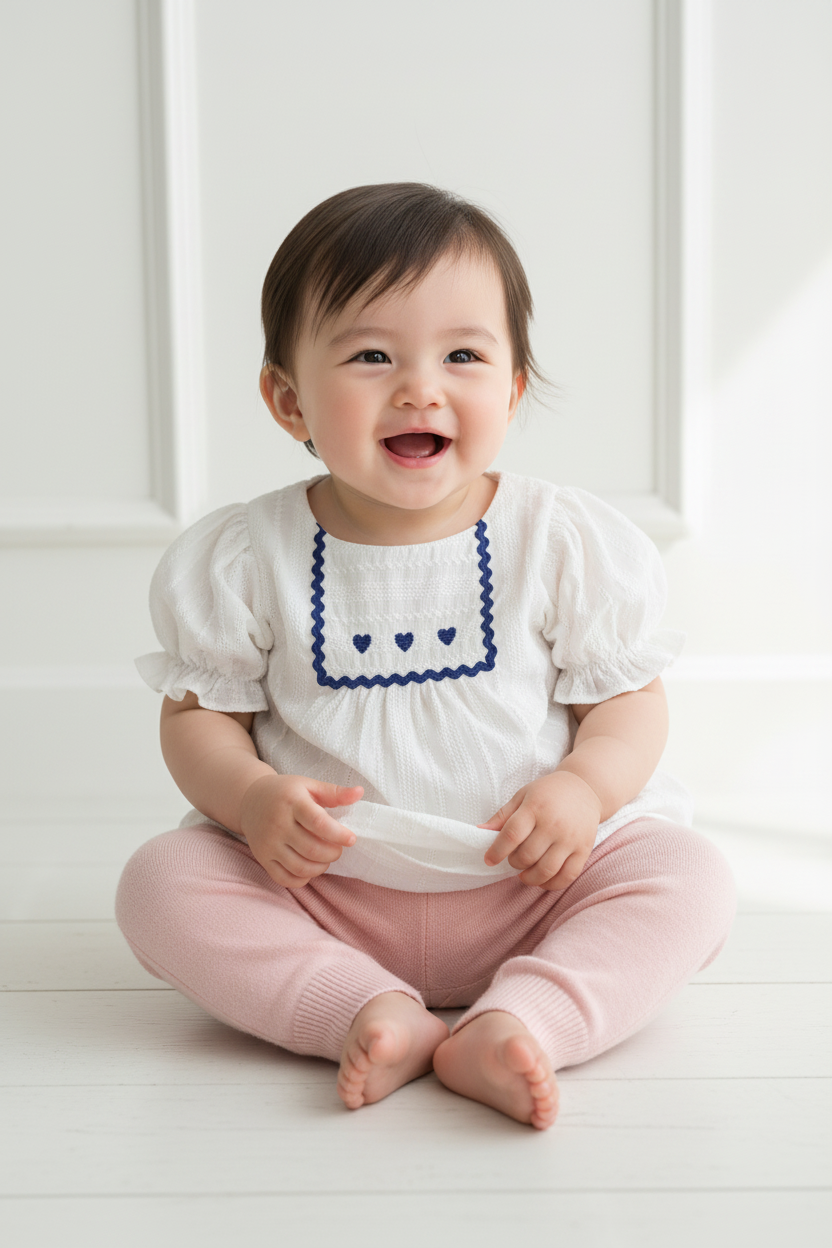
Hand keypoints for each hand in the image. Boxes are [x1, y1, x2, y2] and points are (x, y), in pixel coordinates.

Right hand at [240, 773, 361, 888]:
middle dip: (333, 853)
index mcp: (292, 802)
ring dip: (321, 867)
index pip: (319, 823)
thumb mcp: (309, 786)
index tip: (351, 838)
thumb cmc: (286, 793)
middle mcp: (277, 824)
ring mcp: (268, 844)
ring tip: (326, 858)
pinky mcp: (263, 858)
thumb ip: (334, 792)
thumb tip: (360, 792)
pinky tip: (310, 868)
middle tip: (338, 849)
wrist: (251, 801)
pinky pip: (284, 878)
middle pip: (312, 849)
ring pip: (300, 867)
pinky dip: (302, 879)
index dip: (339, 834)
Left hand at [479, 771, 601, 889]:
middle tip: (514, 859)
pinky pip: (567, 876)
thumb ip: (502, 816)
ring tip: (524, 873)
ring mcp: (571, 838)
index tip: (489, 859)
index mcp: (536, 807)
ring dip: (529, 877)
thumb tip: (479, 832)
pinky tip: (542, 879)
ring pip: (546, 870)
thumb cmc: (548, 793)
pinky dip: (551, 884)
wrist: (585, 789)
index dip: (496, 851)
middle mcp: (554, 824)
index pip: (512, 835)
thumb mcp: (522, 796)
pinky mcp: (584, 850)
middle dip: (514, 863)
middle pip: (527, 856)